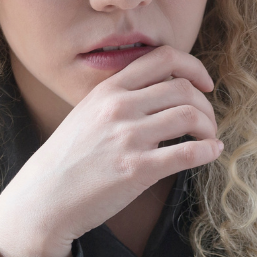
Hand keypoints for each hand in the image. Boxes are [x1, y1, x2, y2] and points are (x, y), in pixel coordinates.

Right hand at [0, 45, 223, 256]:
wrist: (44, 198)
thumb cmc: (68, 161)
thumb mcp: (87, 115)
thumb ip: (119, 101)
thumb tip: (159, 97)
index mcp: (109, 90)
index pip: (163, 58)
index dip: (194, 68)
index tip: (205, 85)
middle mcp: (119, 107)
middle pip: (183, 88)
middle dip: (205, 104)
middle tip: (208, 122)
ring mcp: (128, 137)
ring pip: (189, 115)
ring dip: (209, 127)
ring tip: (209, 139)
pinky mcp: (137, 169)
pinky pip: (187, 152)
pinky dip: (208, 150)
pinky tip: (212, 152)